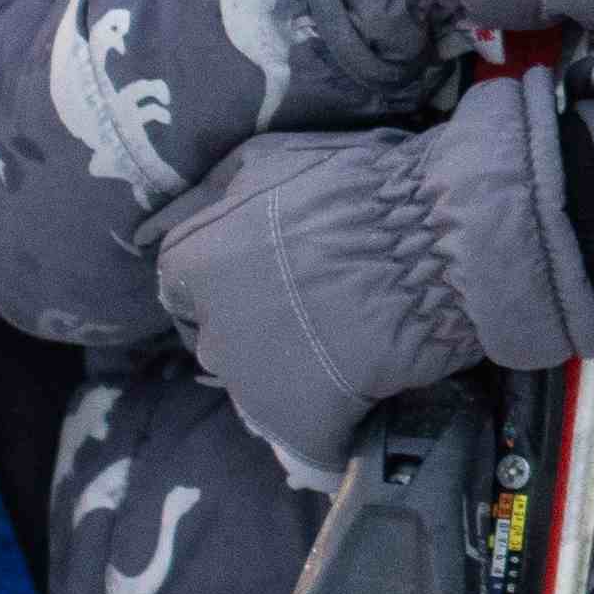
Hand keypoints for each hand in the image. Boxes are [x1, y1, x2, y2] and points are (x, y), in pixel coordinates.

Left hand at [152, 97, 593, 482]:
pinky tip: (374, 395)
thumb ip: (207, 195)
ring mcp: (256, 388)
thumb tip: (163, 223)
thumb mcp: (263, 159)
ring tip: (352, 351)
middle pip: (226, 340)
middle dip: (262, 329)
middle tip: (320, 310)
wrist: (430, 243)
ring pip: (268, 388)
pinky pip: (317, 434)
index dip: (230, 283)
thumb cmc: (354, 189)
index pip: (183, 290)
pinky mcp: (304, 428)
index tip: (268, 279)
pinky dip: (342, 422)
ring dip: (299, 374)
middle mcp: (211, 332)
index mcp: (191, 264)